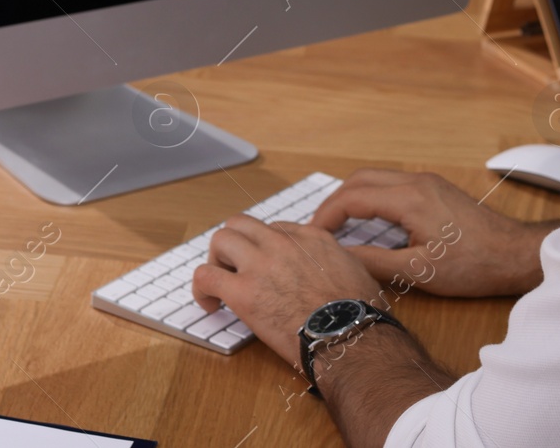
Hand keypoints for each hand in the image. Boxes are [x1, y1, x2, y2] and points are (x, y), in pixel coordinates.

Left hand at [192, 214, 381, 368]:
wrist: (349, 336)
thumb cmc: (358, 313)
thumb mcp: (356, 269)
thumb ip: (336, 260)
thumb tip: (332, 267)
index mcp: (311, 237)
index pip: (275, 229)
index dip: (265, 248)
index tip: (265, 268)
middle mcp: (283, 243)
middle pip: (243, 224)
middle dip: (235, 245)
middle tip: (236, 270)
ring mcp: (261, 264)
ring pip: (221, 239)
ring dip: (217, 261)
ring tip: (221, 285)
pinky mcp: (242, 291)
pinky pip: (205, 275)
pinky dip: (201, 289)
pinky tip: (210, 305)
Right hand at [312, 169, 557, 298]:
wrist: (515, 254)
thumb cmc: (473, 265)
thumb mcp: (420, 272)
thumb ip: (376, 263)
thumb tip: (341, 258)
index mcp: (409, 198)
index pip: (352, 197)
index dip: (326, 216)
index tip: (312, 236)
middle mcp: (416, 182)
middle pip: (360, 180)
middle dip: (334, 202)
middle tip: (319, 230)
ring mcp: (427, 182)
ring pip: (376, 179)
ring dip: (353, 198)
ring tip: (337, 227)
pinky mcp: (435, 189)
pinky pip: (392, 185)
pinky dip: (371, 198)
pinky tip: (368, 222)